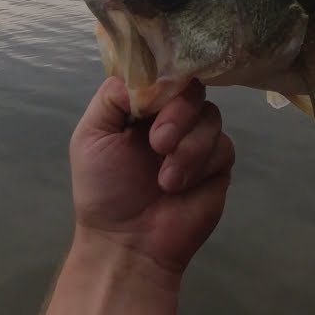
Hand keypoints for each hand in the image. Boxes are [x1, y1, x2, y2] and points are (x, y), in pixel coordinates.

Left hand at [68, 77, 234, 276]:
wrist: (129, 243)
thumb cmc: (104, 190)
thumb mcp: (91, 136)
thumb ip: (113, 97)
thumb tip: (147, 74)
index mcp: (141, 106)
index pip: (162, 72)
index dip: (165, 77)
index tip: (158, 93)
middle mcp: (172, 116)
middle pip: (192, 88)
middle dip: (177, 114)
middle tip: (158, 144)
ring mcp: (198, 139)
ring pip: (211, 115)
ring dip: (188, 146)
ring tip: (165, 179)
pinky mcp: (219, 163)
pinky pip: (224, 145)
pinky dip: (201, 164)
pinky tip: (179, 186)